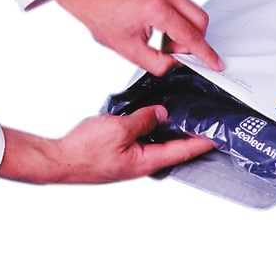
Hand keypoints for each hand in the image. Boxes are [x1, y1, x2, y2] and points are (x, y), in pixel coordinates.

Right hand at [0, 105, 214, 183]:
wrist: (57, 160)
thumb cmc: (84, 151)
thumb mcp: (119, 128)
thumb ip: (144, 119)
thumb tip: (161, 113)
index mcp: (145, 161)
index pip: (183, 150)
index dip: (202, 142)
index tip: (218, 136)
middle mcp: (141, 162)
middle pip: (173, 148)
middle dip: (190, 135)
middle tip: (205, 122)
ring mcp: (130, 159)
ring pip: (157, 142)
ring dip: (170, 130)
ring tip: (184, 116)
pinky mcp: (120, 153)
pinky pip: (142, 139)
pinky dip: (151, 128)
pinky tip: (153, 116)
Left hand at [52, 0, 223, 75]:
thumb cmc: (102, 17)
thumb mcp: (129, 50)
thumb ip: (159, 63)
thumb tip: (177, 64)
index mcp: (156, 9)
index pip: (190, 35)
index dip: (205, 53)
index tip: (215, 63)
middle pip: (201, 21)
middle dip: (194, 42)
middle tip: (174, 52)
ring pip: (194, 13)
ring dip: (186, 32)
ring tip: (163, 41)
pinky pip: (184, 6)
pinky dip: (179, 22)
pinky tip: (161, 31)